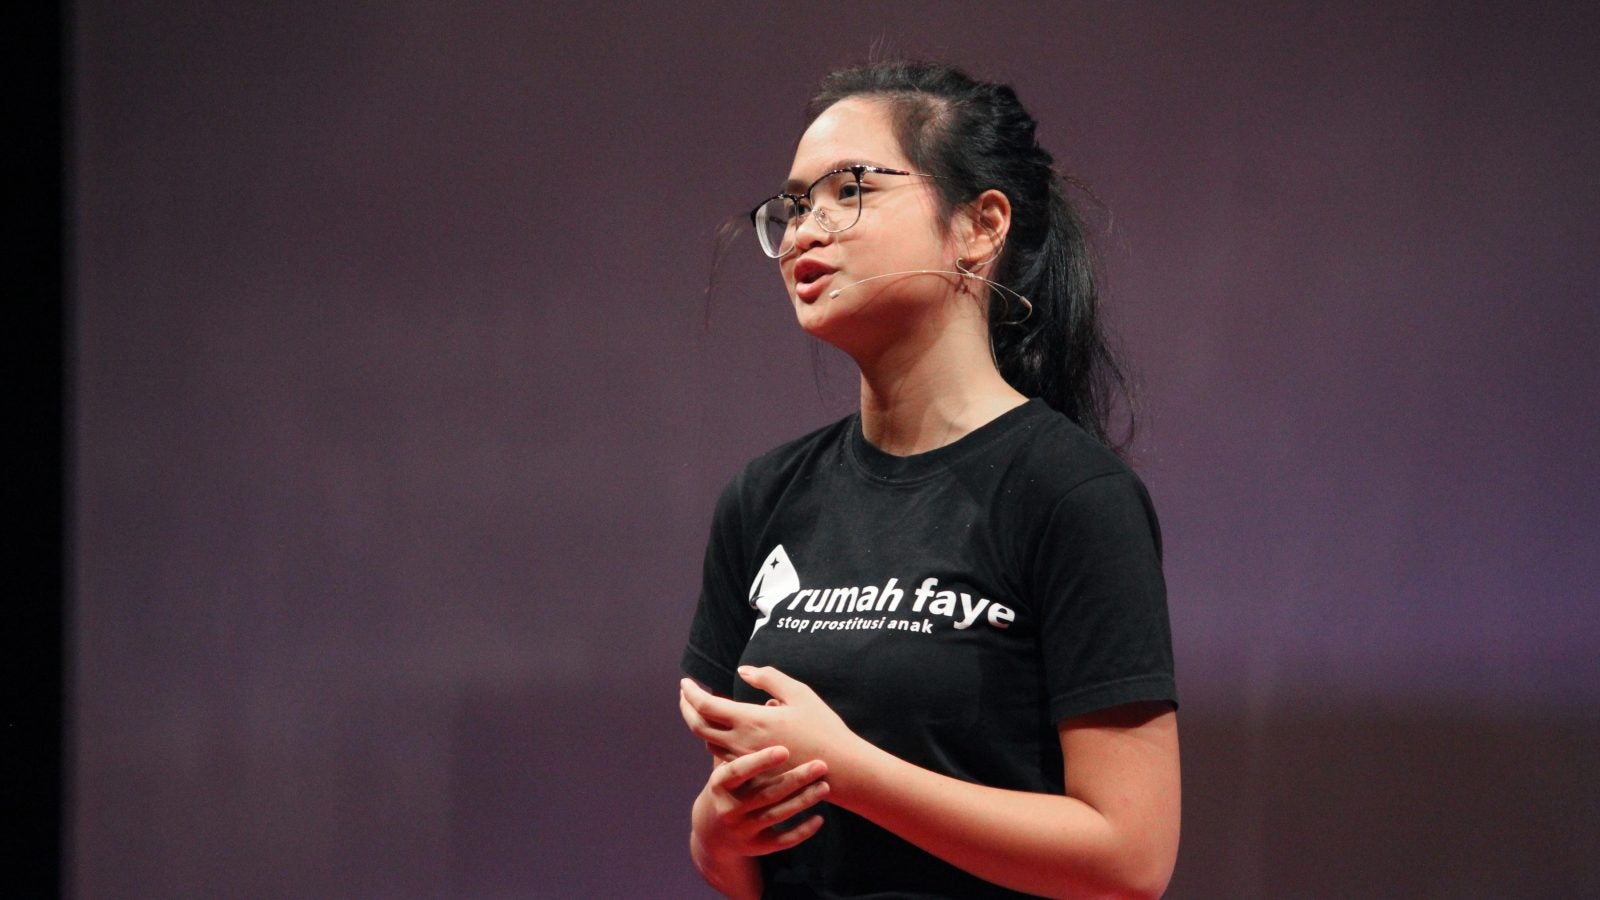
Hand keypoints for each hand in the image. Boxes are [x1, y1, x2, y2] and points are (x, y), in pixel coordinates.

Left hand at [679, 666, 860, 775]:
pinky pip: (724, 755)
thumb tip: (743, 670)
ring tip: (702, 709)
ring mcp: (746, 762)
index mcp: (750, 720)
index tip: (685, 682)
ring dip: (700, 724)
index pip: (706, 706)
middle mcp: (741, 743)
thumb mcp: (799, 694)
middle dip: (687, 708)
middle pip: (698, 726)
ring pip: (709, 742)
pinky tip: (723, 730)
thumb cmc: (823, 727)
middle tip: (685, 694)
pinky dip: (716, 738)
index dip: (691, 693)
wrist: (839, 770)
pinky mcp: (754, 774)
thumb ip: (769, 679)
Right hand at [689, 745, 829, 860]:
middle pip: (764, 793)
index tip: (784, 750)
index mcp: (720, 782)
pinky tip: (820, 819)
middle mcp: (729, 808)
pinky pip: (782, 841)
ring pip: (775, 815)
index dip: (760, 761)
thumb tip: (761, 699)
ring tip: (825, 786)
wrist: (712, 831)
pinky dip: (802, 831)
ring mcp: (742, 830)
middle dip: (794, 779)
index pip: (740, 770)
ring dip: (803, 801)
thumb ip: (737, 737)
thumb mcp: (724, 765)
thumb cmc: (727, 786)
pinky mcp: (756, 847)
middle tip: (821, 764)